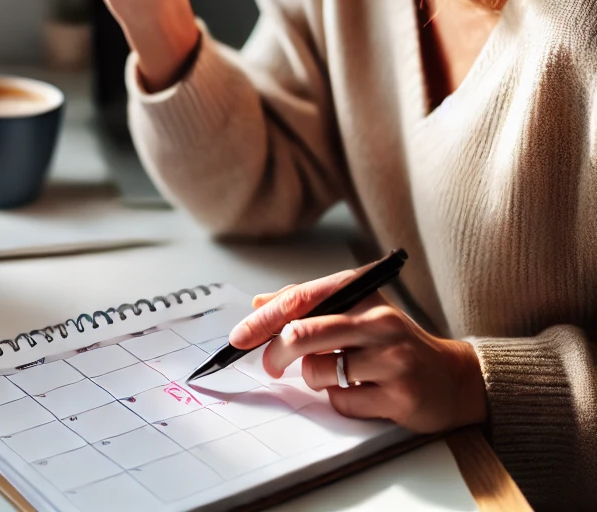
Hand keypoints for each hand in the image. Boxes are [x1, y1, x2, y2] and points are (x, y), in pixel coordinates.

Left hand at [227, 267, 488, 434]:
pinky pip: (342, 400)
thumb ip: (307, 304)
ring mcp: (392, 358)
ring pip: (319, 371)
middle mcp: (379, 320)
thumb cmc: (392, 341)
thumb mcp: (354, 310)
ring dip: (315, 377)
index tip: (240, 336)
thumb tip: (260, 304)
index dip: (265, 319)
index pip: (302, 298)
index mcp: (363, 291)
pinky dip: (339, 398)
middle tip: (269, 364)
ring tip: (337, 373)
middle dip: (275, 352)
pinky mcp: (400, 396)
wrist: (451, 378)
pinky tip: (361, 391)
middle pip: (304, 333)